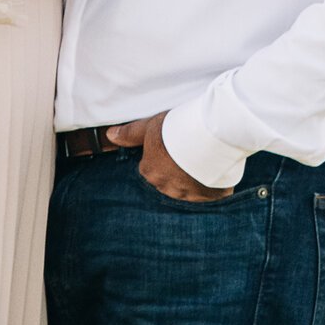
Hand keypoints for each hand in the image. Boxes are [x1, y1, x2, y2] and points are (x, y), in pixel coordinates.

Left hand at [106, 111, 231, 201]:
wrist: (209, 138)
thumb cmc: (177, 130)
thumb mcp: (151, 126)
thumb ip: (130, 133)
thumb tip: (110, 135)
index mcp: (150, 172)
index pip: (151, 168)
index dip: (162, 157)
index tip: (173, 147)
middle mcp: (165, 188)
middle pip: (168, 181)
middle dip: (175, 172)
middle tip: (188, 153)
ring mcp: (187, 195)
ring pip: (187, 190)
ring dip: (192, 181)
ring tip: (203, 162)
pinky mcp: (208, 198)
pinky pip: (207, 196)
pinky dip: (209, 188)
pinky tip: (215, 174)